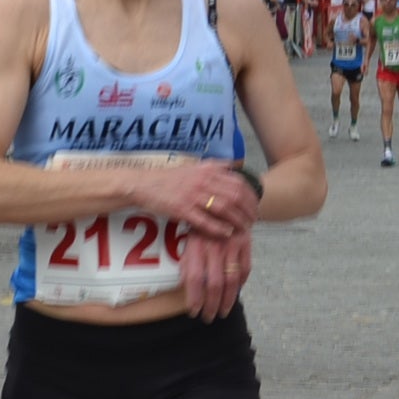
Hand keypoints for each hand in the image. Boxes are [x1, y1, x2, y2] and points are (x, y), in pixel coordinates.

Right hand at [138, 161, 254, 239]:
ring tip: (243, 228)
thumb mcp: (194, 166)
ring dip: (237, 220)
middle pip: (235, 196)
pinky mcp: (182, 210)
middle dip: (248, 210)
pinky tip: (226, 233)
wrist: (144, 185)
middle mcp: (203, 181)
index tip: (255, 206)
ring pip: (224, 209)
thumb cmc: (169, 178)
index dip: (250, 196)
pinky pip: (206, 221)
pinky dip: (219, 228)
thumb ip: (215, 166)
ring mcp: (193, 196)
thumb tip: (234, 165)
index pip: (238, 182)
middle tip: (252, 220)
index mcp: (208, 170)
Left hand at [180, 227, 251, 321]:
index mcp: (196, 245)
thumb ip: (187, 263)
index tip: (193, 312)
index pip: (195, 278)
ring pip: (232, 281)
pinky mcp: (246, 244)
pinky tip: (234, 293)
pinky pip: (245, 270)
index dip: (194, 298)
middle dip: (211, 305)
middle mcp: (214, 246)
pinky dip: (241, 284)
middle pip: (214, 283)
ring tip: (222, 312)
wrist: (223, 203)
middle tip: (208, 317)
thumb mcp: (189, 241)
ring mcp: (232, 245)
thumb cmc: (201, 229)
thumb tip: (185, 287)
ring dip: (227, 301)